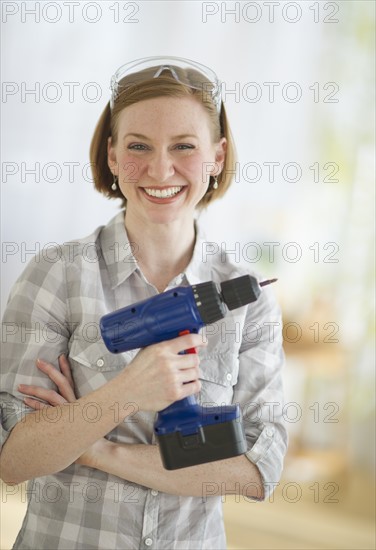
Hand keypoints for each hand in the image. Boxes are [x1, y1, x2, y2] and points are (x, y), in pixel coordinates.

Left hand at [18, 354, 107, 468]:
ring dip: (35, 390)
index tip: (60, 356)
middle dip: (50, 370)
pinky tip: (26, 401)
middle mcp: (74, 404)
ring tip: (21, 387)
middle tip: (38, 361)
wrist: (95, 451)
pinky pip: (45, 412)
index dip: (66, 368)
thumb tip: (71, 404)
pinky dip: (35, 405)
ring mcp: (67, 413)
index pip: (72, 380)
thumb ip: (79, 409)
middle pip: (61, 382)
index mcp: (80, 401)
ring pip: (50, 396)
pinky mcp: (61, 424)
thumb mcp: (87, 417)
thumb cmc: (89, 435)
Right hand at [120, 332, 206, 411]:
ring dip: (193, 374)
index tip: (203, 342)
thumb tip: (184, 342)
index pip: (188, 340)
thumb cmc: (136, 372)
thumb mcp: (148, 351)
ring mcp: (172, 379)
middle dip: (193, 361)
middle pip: (195, 359)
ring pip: (196, 373)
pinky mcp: (175, 393)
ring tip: (185, 375)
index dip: (200, 340)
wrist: (127, 391)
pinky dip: (194, 385)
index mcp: (162, 349)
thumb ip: (165, 346)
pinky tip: (187, 384)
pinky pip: (195, 387)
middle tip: (188, 364)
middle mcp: (168, 363)